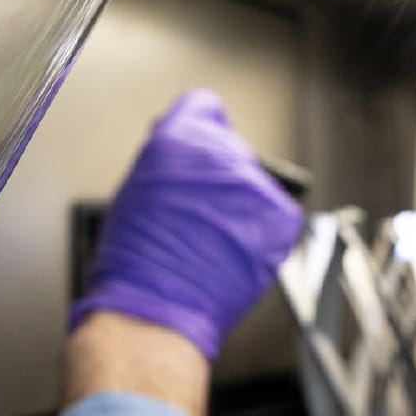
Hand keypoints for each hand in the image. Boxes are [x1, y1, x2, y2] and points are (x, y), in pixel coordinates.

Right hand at [70, 89, 302, 359]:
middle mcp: (219, 152)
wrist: (157, 308)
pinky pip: (276, 217)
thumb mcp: (135, 191)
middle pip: (230, 150)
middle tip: (197, 215)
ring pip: (254, 187)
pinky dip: (260, 235)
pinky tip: (231, 253)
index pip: (203, 106)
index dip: (200, 128)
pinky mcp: (280, 215)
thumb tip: (185, 159)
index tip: (202, 144)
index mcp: (176, 138)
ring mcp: (253, 183)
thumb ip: (168, 163)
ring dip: (240, 209)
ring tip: (210, 242)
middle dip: (219, 178)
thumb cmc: (136, 262)